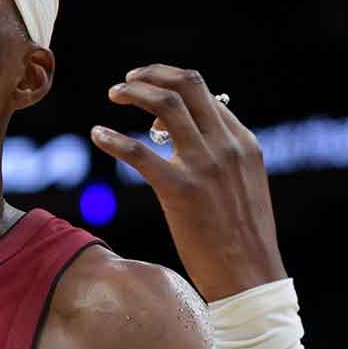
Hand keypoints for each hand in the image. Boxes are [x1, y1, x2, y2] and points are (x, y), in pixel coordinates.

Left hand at [89, 65, 286, 301]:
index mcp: (243, 141)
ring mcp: (204, 165)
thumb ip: (224, 152)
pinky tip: (97, 135)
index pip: (204, 92)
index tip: (148, 91)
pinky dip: (113, 139)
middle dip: (151, 74)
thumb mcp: (244, 183)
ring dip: (134, 92)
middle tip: (126, 80)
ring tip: (114, 95)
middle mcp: (226, 146)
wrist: (249, 274)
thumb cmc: (241, 234)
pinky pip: (139, 152)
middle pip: (187, 85)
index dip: (171, 84)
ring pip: (165, 104)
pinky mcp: (180, 190)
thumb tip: (193, 126)